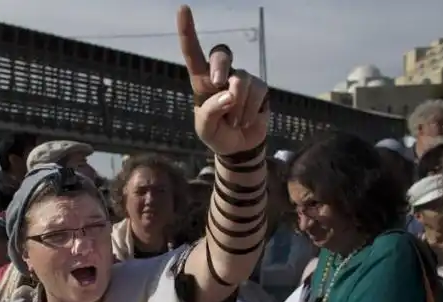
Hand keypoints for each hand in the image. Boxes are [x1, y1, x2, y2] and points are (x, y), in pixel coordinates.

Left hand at [177, 5, 268, 155]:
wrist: (239, 147)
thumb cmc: (216, 135)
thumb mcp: (205, 129)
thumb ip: (210, 113)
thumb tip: (229, 95)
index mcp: (201, 82)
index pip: (193, 53)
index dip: (187, 31)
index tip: (183, 9)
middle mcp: (221, 75)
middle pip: (222, 54)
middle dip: (220, 66)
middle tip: (217, 84)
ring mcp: (242, 79)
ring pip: (242, 80)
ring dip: (237, 106)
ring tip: (233, 122)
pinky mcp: (259, 88)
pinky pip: (257, 92)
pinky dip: (250, 110)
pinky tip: (245, 120)